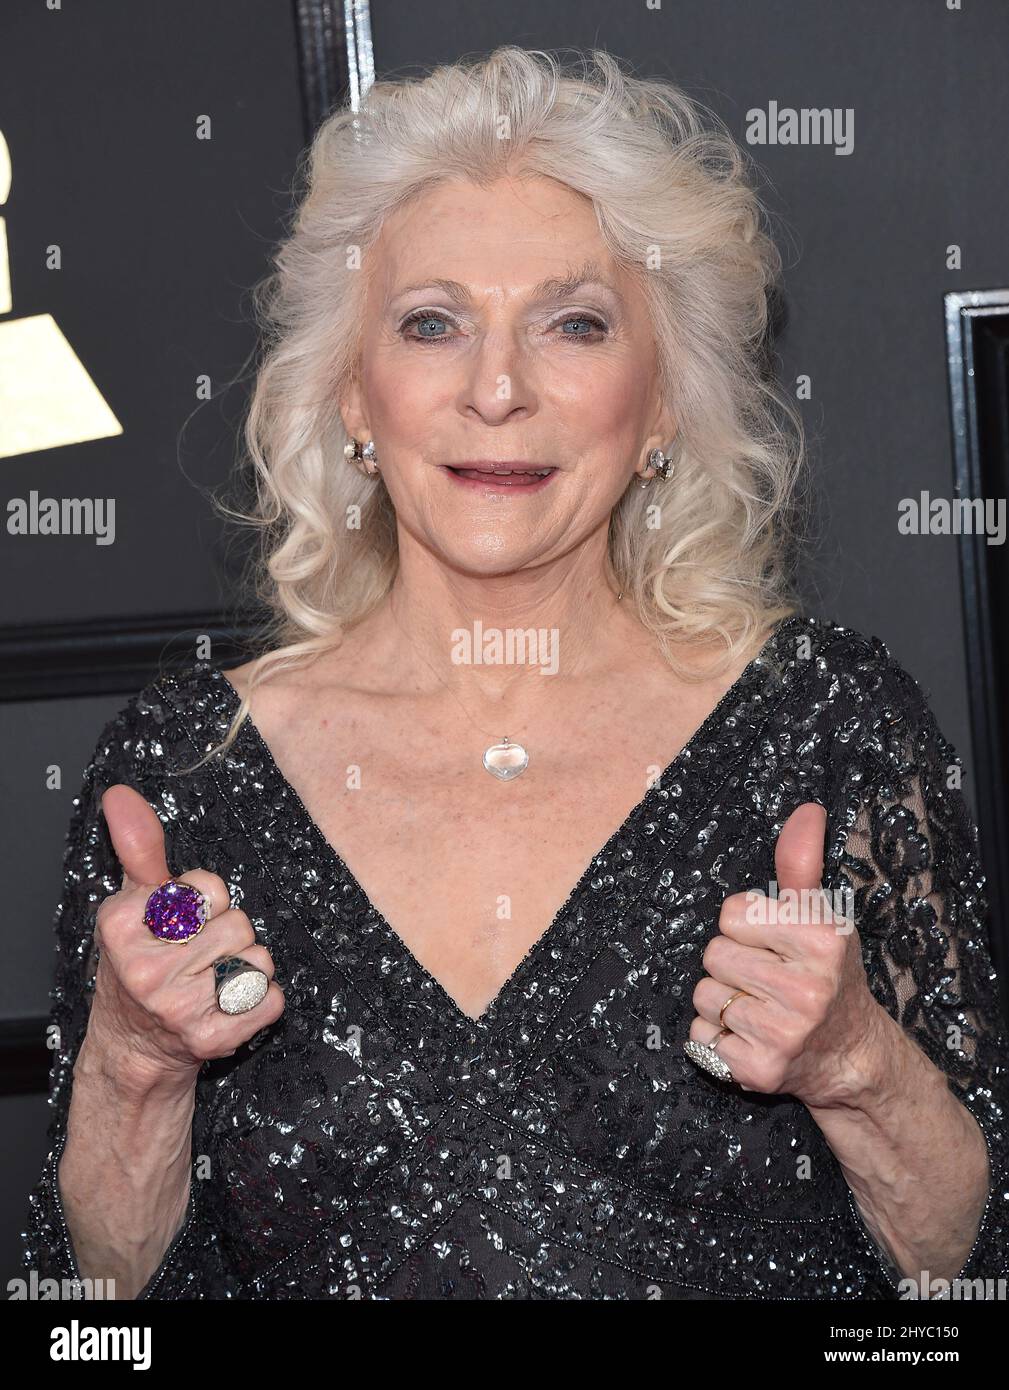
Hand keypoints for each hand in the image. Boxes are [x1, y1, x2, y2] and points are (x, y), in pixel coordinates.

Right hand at [81, 783, 284, 1093]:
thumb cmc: (138, 964)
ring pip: (258, 959)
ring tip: (212, 981)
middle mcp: (145, 967)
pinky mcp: (210, 1038)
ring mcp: (177, 1007)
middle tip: (197, 957)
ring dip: (246, 968)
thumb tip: (121, 794)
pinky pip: (270, 999)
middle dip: (227, 935)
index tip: (182, 923)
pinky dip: (259, 1002)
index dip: (206, 902)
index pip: (208, 886)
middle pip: (238, 922)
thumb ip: (138, 847)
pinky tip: (227, 1006)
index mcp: (122, 925)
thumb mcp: (133, 903)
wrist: (132, 1045)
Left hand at [688, 801, 888, 1106]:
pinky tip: (750, 1036)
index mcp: (821, 940)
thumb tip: (807, 809)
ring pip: (703, 995)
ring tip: (759, 1007)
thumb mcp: (820, 916)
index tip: (773, 943)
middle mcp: (807, 988)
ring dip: (722, 1000)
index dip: (746, 926)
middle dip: (732, 963)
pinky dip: (716, 1037)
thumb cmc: (826, 974)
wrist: (850, 1054)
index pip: (732, 912)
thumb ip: (801, 864)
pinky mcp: (759, 1070)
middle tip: (766, 979)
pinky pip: (700, 1036)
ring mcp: (783, 1033)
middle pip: (713, 953)